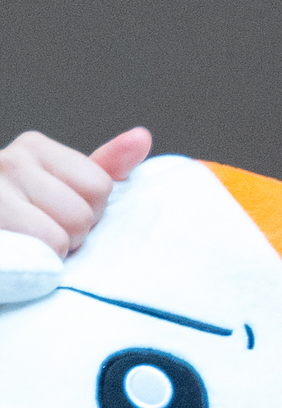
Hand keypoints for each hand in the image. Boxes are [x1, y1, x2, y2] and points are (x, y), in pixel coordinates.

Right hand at [0, 127, 150, 255]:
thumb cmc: (23, 214)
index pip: (101, 187)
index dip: (90, 213)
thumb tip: (142, 138)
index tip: (60, 214)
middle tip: (44, 235)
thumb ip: (104, 166)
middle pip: (82, 216)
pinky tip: (21, 256)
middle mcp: (8, 162)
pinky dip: (36, 269)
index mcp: (34, 147)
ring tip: (31, 245)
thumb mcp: (63, 185)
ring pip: (60, 240)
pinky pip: (36, 258)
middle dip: (71, 237)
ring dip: (52, 256)